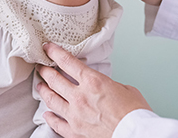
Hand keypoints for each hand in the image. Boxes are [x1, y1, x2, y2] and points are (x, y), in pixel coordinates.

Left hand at [36, 43, 150, 137]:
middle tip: (40, 67)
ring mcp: (75, 115)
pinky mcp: (76, 131)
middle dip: (45, 70)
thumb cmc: (136, 113)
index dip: (54, 52)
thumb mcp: (124, 88)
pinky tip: (46, 114)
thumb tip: (102, 85)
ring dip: (44, 91)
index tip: (48, 48)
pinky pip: (57, 124)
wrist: (137, 134)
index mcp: (92, 82)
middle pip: (54, 79)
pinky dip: (50, 118)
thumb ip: (107, 84)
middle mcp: (80, 97)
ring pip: (51, 99)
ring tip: (40, 86)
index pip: (66, 61)